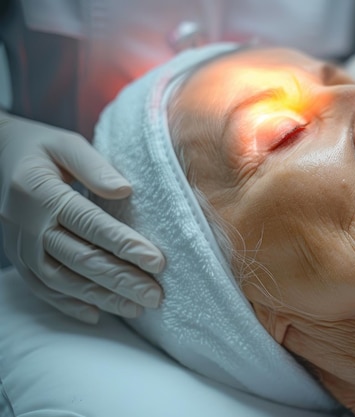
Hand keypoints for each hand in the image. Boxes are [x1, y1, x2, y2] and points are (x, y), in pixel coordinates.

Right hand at [0, 112, 164, 323]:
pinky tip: (97, 315)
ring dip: (101, 297)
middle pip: (80, 258)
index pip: (90, 224)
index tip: (158, 262)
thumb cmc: (41, 147)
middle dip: (121, 280)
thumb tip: (125, 191)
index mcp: (41, 192)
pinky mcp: (19, 258)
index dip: (125, 245)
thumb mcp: (66, 144)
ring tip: (137, 308)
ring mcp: (20, 245)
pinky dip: (69, 304)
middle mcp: (27, 224)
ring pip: (63, 280)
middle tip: (156, 296)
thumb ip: (94, 166)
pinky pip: (42, 288)